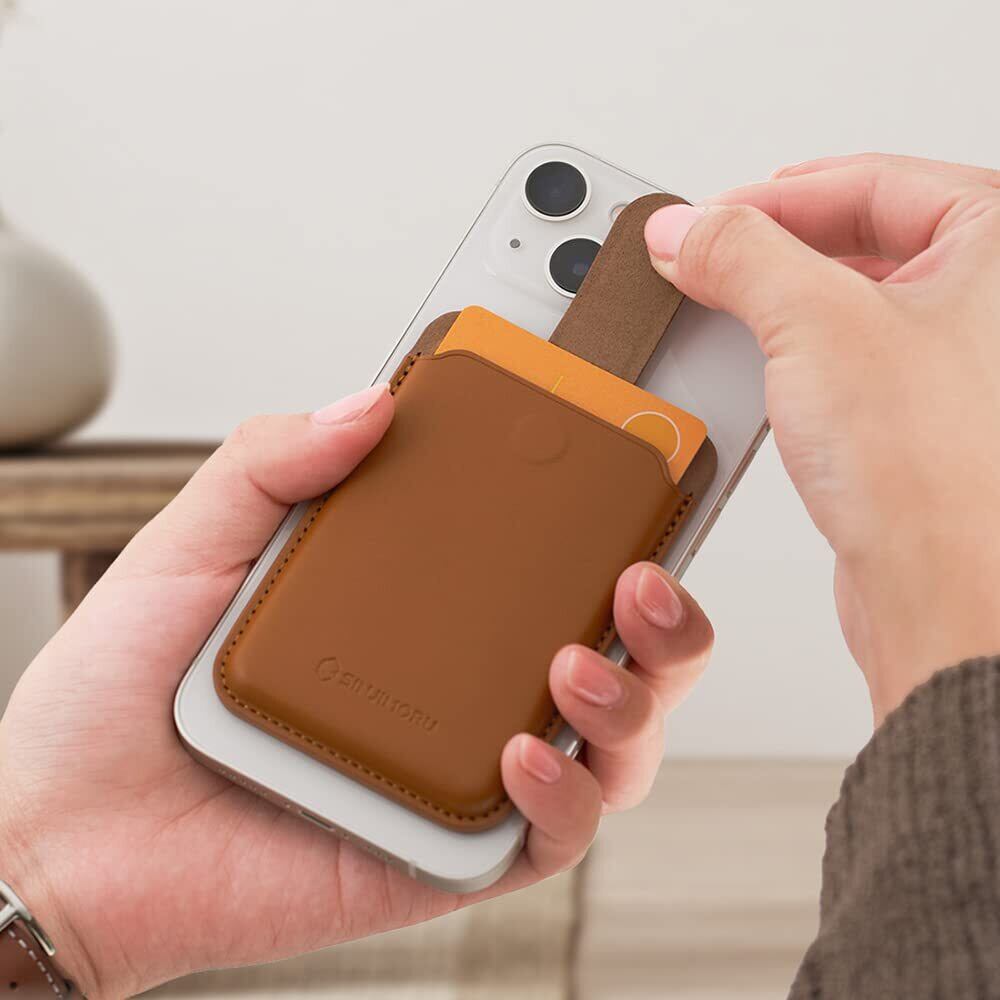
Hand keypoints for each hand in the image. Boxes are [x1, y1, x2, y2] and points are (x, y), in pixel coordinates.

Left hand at [0, 383, 712, 996]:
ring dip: (631, 702)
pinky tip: (526, 752)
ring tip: (583, 662)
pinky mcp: (449, 854)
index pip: (541, 563)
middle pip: (611, 654)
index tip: (638, 469)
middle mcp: (459, 688)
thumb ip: (274, 462)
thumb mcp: (192, 548)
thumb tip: (370, 400)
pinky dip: (563, 794)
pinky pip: (549, 835)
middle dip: (665, 620)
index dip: (608, 522)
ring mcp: (463, 770)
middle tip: (645, 577)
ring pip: (613, 746)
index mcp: (419, 612)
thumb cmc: (121, 697)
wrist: (65, 834)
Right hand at [645, 153, 999, 721]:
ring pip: (853, 303)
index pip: (871, 183)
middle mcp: (993, 302)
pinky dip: (800, 360)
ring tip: (729, 314)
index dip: (772, 197)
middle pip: (862, 238)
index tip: (704, 220)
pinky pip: (852, 361)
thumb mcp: (814, 324)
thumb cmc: (939, 476)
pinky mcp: (927, 418)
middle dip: (774, 251)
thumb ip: (739, 255)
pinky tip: (765, 376)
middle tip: (708, 262)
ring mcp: (962, 363)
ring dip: (782, 306)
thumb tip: (686, 230)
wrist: (948, 601)